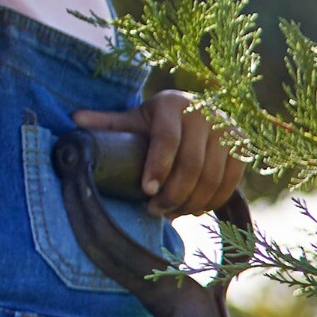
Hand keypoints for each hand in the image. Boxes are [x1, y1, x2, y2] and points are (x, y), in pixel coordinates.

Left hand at [73, 91, 242, 215]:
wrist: (197, 112)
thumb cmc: (156, 121)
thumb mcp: (134, 120)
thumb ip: (108, 124)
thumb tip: (74, 120)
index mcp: (174, 104)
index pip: (167, 140)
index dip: (157, 168)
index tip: (146, 192)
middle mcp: (206, 113)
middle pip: (192, 165)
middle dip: (173, 194)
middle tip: (155, 210)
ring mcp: (229, 130)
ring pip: (212, 177)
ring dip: (192, 202)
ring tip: (172, 212)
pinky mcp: (242, 147)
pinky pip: (231, 181)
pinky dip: (214, 200)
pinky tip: (195, 209)